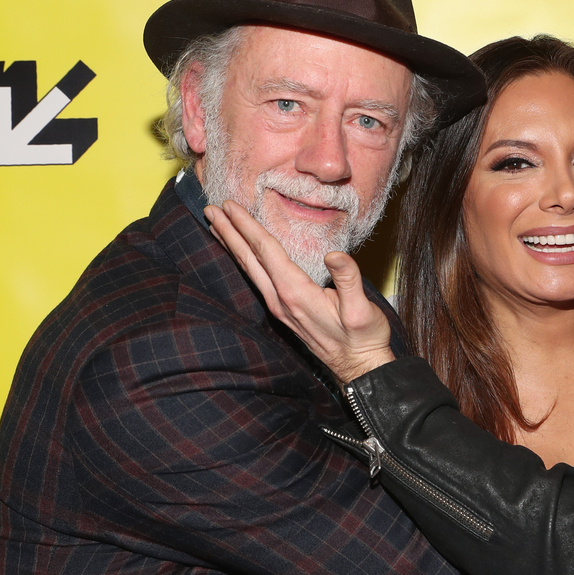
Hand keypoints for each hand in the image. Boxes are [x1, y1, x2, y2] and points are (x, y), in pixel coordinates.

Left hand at [206, 202, 395, 382]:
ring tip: (216, 227)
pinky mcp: (283, 312)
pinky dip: (244, 261)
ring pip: (249, 270)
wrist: (359, 368)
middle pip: (250, 260)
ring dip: (232, 246)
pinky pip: (257, 280)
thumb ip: (348, 279)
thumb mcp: (362, 308)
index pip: (267, 252)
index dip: (248, 227)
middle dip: (229, 232)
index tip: (230, 207)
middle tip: (210, 210)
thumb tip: (334, 255)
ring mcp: (279, 307)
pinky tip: (241, 255)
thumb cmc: (363, 338)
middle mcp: (281, 300)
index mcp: (296, 293)